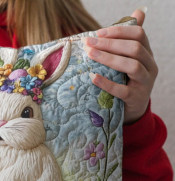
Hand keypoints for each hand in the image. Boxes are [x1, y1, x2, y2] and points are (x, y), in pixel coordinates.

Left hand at [81, 7, 157, 124]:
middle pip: (134, 48)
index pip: (139, 35)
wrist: (132, 110)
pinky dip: (107, 83)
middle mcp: (149, 66)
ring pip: (132, 66)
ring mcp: (144, 83)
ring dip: (109, 58)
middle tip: (89, 43)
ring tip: (91, 55)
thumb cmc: (126, 82)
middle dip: (110, 44)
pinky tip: (93, 78)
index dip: (119, 31)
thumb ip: (128, 40)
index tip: (99, 33)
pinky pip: (122, 90)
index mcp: (147, 54)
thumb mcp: (128, 61)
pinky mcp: (135, 98)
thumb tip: (137, 12)